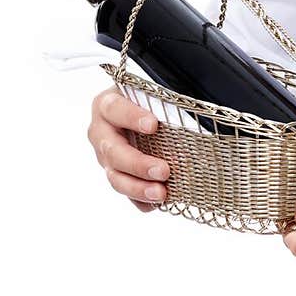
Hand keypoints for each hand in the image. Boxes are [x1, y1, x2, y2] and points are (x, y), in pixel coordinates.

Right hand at [87, 87, 169, 212]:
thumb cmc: (146, 100)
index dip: (132, 118)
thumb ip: (163, 96)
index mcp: (107, 105)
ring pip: (116, 177)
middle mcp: (101, 132)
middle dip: (138, 163)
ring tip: (160, 193)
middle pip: (113, 151)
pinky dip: (141, 200)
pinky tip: (158, 203)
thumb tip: (194, 100)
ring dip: (138, 188)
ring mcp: (106, 157)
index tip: (153, 125)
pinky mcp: (116, 175)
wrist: (137, 113)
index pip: (114, 109)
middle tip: (163, 170)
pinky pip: (126, 192)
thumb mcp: (150, 92)